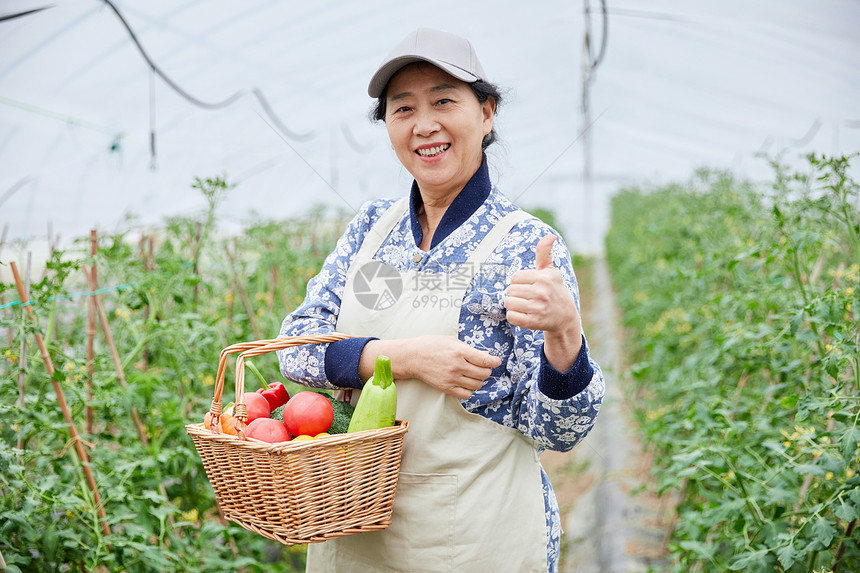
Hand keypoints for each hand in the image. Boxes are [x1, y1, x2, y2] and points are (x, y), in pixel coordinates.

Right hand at [360, 336, 500, 399]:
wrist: (412, 357)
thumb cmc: (431, 345)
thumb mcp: (451, 340)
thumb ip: (469, 348)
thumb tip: (486, 356)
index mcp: (459, 351)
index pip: (484, 361)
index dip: (494, 361)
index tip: (496, 361)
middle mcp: (457, 366)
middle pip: (483, 374)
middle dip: (487, 370)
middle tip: (482, 366)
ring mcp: (451, 379)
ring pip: (477, 385)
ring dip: (478, 380)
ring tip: (472, 374)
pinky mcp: (446, 388)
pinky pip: (467, 394)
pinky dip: (470, 389)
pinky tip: (466, 382)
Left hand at [504, 234, 581, 370]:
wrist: (565, 317)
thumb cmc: (554, 290)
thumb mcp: (550, 271)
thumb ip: (544, 253)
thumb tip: (550, 235)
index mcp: (545, 277)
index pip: (515, 277)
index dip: (518, 282)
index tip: (528, 285)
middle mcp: (542, 292)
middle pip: (510, 290)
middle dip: (514, 293)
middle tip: (526, 297)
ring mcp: (538, 308)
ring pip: (508, 303)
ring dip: (513, 305)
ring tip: (524, 305)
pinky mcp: (534, 322)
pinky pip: (511, 317)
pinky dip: (514, 316)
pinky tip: (523, 314)